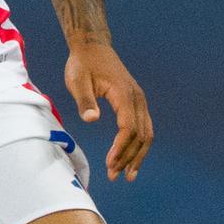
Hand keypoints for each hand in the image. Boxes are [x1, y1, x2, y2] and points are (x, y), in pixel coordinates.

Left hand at [66, 40, 152, 180]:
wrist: (92, 47)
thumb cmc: (82, 64)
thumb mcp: (77, 80)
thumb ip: (85, 100)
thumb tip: (92, 119)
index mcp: (124, 93)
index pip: (128, 127)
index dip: (121, 148)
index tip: (110, 164)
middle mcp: (137, 98)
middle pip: (141, 134)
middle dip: (128, 157)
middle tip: (113, 176)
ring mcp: (139, 101)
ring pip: (146, 133)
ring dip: (137, 156)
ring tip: (126, 175)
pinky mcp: (136, 103)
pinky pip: (143, 128)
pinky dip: (138, 146)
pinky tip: (129, 160)